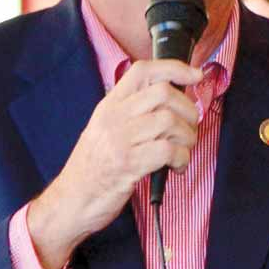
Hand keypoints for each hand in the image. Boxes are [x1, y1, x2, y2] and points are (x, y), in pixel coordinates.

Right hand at [27, 59, 202, 268]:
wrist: (72, 200)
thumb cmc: (95, 166)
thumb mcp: (107, 129)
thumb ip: (134, 111)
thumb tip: (174, 97)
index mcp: (109, 105)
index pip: (143, 70)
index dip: (174, 68)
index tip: (195, 74)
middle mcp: (113, 117)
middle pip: (163, 93)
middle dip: (188, 110)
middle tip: (188, 129)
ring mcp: (119, 139)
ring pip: (170, 120)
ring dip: (187, 137)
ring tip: (182, 150)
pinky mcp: (128, 164)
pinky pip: (168, 151)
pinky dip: (182, 158)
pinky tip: (176, 167)